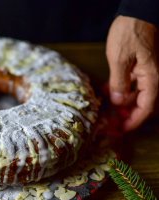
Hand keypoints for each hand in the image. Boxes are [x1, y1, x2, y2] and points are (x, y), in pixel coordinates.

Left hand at [106, 15, 158, 130]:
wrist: (138, 11)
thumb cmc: (130, 33)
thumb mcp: (120, 59)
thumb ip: (119, 82)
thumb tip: (118, 101)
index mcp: (151, 78)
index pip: (146, 107)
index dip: (133, 121)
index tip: (120, 130)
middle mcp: (151, 76)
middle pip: (141, 102)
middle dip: (126, 115)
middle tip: (111, 123)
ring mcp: (145, 70)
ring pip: (135, 93)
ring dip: (122, 103)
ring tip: (107, 111)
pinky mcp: (138, 64)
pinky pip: (130, 82)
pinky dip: (119, 89)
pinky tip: (105, 92)